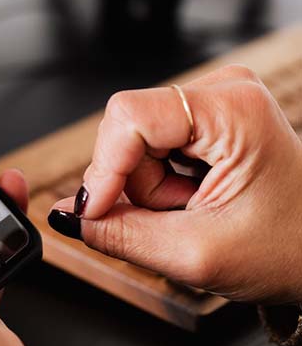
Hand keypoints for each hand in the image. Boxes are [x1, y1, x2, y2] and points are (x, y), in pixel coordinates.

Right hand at [50, 65, 301, 303]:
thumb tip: (65, 216)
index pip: (128, 115)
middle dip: (133, 185)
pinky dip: (157, 183)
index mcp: (234, 110)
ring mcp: (214, 102)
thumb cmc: (287, 250)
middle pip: (127, 130)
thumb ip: (119, 234)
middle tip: (173, 218)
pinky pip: (148, 146)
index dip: (103, 167)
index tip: (96, 212)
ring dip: (146, 188)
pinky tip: (191, 199)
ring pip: (133, 143)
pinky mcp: (205, 119)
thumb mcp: (195, 253)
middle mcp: (224, 92)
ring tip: (190, 211)